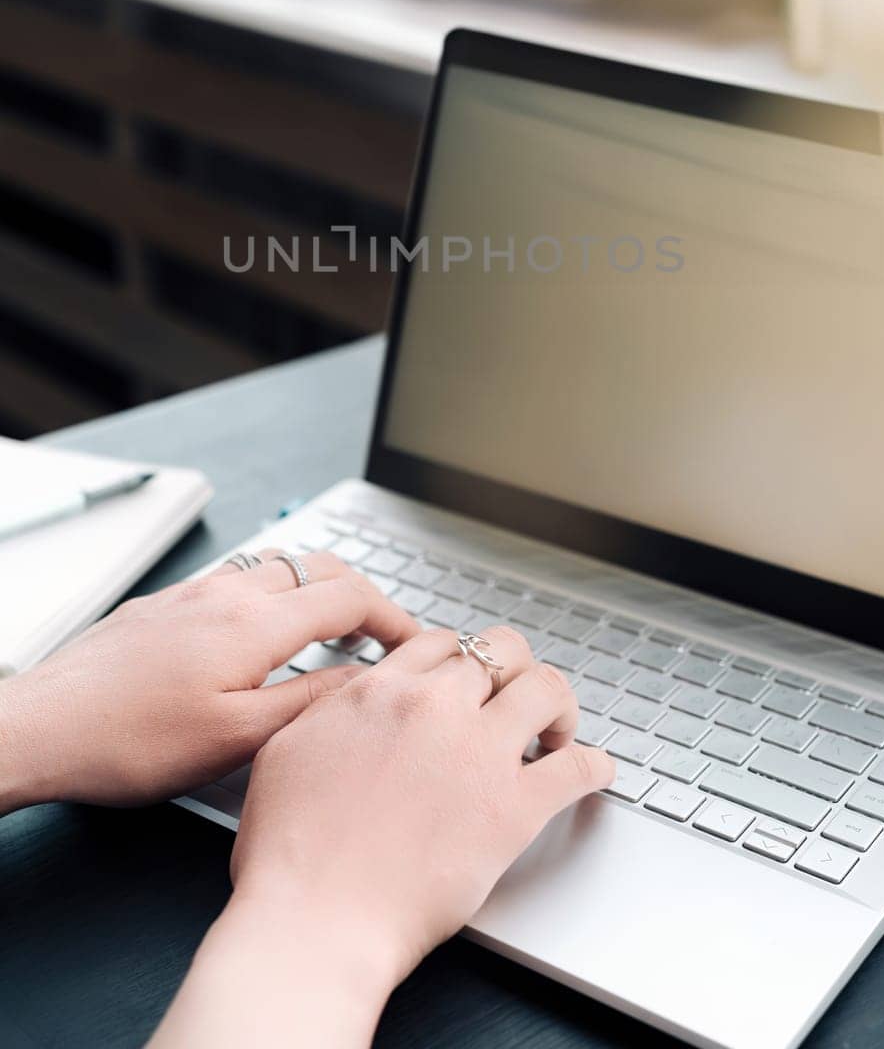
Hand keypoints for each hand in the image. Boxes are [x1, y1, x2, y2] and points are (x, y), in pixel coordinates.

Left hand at [0, 550, 417, 811]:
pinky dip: (271, 593)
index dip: (394, 616)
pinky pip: (237, 579)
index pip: (350, 595)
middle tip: (382, 634)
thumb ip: (309, 705)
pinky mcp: (164, 603)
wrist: (42, 726)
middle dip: (361, 593)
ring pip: (276, 567)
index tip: (416, 643)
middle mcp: (227, 593)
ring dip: (315, 588)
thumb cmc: (128, 743)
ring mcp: (192, 592)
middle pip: (317, 566)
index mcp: (254, 623)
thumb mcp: (234, 741)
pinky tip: (260, 633)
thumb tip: (367, 681)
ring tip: (330, 630)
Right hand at [153, 625, 613, 1048]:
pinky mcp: (513, 810)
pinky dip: (595, 765)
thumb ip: (329, 712)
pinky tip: (595, 770)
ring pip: (546, 688)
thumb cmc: (288, 854)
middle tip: (515, 696)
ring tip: (556, 727)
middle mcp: (435, 708)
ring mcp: (479, 754)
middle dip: (513, 668)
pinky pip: (575, 769)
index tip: (469, 677)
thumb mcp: (288, 751)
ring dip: (559, 704)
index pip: (440, 642)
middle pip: (500, 650)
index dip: (461, 657)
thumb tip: (352, 699)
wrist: (315, 919)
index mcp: (381, 692)